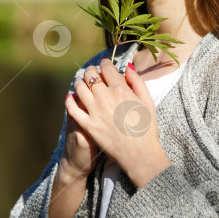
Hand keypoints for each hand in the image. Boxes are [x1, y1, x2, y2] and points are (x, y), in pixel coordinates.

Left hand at [66, 58, 171, 187]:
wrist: (140, 154)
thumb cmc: (147, 128)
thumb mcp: (148, 101)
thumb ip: (137, 82)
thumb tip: (127, 66)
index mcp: (121, 90)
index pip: (107, 69)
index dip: (105, 63)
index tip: (104, 63)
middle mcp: (105, 98)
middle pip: (91, 76)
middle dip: (90, 70)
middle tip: (91, 71)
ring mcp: (94, 112)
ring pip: (79, 88)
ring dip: (79, 81)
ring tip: (80, 81)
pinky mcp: (88, 125)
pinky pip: (72, 109)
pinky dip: (70, 100)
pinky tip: (71, 97)